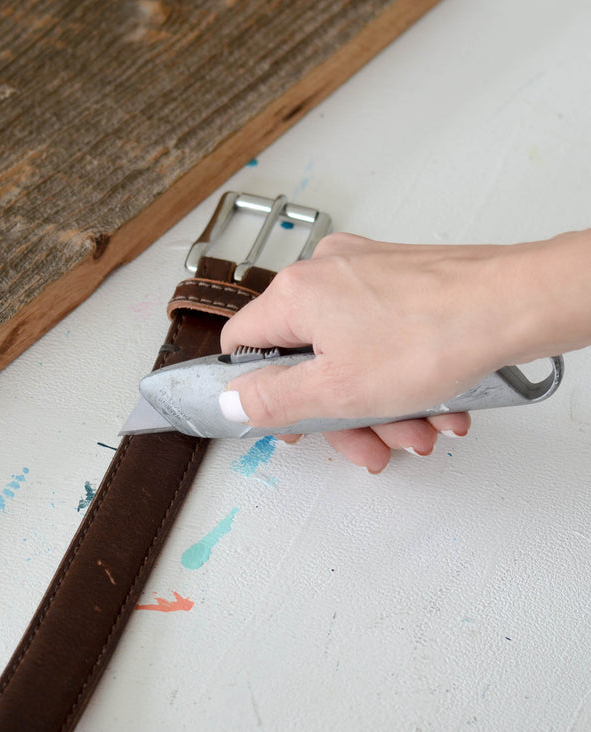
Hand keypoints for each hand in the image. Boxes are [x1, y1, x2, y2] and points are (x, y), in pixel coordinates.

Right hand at [217, 232, 534, 470]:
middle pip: (305, 358)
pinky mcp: (399, 278)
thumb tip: (233, 402)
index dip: (257, 391)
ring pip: (349, 353)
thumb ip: (273, 400)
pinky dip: (400, 376)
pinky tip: (432, 405)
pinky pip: (381, 337)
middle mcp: (324, 273)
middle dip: (339, 413)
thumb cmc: (436, 336)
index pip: (242, 345)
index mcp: (295, 294)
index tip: (283, 418)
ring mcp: (364, 272)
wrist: (516, 304)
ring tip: (416, 429)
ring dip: (379, 404)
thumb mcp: (336, 391)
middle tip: (366, 442)